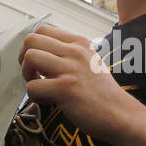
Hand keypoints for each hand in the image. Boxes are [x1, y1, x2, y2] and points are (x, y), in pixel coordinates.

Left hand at [20, 24, 138, 141]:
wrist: (120, 115)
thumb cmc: (102, 93)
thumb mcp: (90, 62)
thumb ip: (71, 54)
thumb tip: (43, 52)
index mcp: (79, 42)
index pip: (43, 30)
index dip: (33, 47)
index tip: (39, 64)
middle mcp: (75, 51)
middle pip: (31, 40)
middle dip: (24, 59)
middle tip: (34, 75)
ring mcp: (71, 69)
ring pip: (30, 57)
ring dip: (27, 75)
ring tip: (40, 87)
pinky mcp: (66, 89)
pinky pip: (33, 86)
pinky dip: (35, 97)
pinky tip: (48, 101)